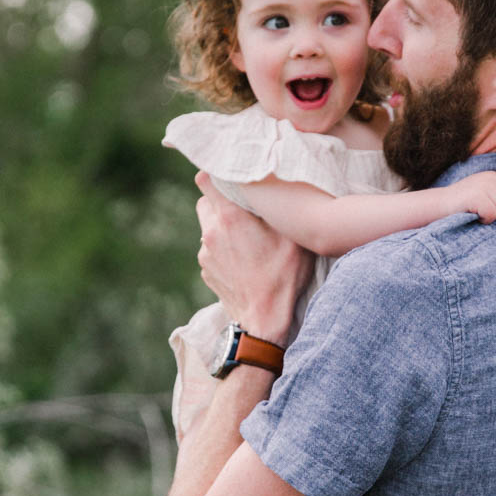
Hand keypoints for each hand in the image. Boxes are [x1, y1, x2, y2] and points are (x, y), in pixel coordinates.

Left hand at [195, 172, 312, 344]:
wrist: (264, 320)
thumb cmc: (282, 276)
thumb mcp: (290, 236)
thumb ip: (276, 209)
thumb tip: (269, 191)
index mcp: (230, 218)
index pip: (205, 180)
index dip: (215, 175)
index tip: (229, 177)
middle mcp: (211, 233)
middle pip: (204, 202)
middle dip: (220, 202)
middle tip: (244, 210)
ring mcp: (205, 254)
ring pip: (208, 227)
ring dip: (222, 227)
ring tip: (248, 239)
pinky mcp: (205, 270)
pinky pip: (211, 249)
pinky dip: (223, 248)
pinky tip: (244, 259)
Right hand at [438, 170, 495, 222]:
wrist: (440, 205)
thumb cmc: (463, 203)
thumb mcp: (484, 191)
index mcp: (494, 175)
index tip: (490, 205)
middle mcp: (491, 178)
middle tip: (482, 210)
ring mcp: (484, 186)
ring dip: (490, 216)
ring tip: (477, 211)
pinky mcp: (478, 196)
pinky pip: (492, 214)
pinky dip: (484, 220)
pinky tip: (473, 214)